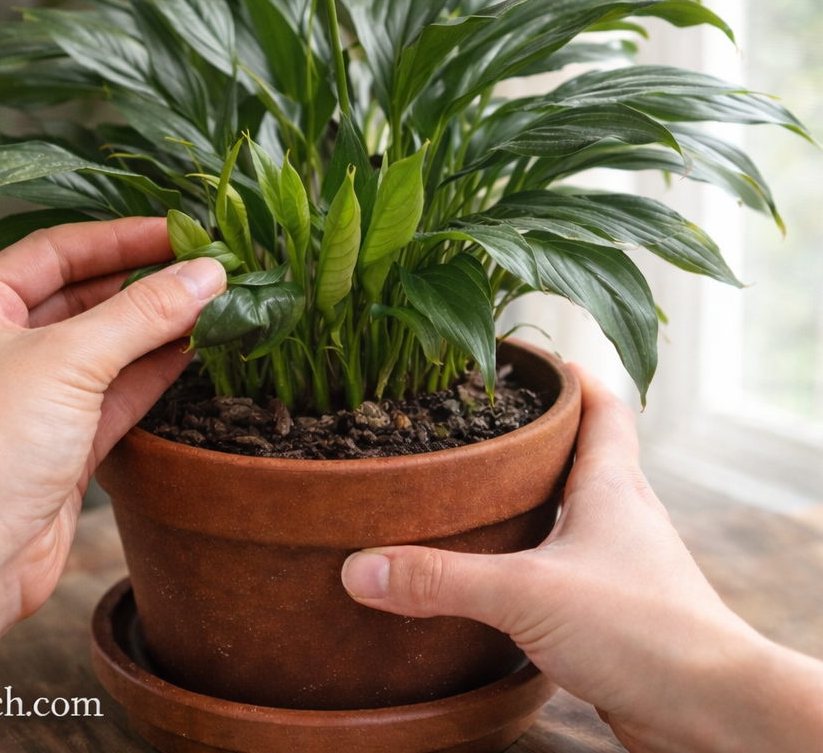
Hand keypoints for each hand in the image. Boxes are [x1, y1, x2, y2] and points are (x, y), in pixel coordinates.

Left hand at [0, 217, 226, 616]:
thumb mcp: (71, 360)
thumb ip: (144, 313)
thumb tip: (209, 274)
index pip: (57, 251)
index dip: (121, 238)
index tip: (181, 231)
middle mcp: (0, 343)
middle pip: (85, 295)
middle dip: (145, 281)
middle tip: (206, 267)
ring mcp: (33, 392)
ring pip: (106, 343)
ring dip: (157, 325)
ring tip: (213, 302)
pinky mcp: (63, 437)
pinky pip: (116, 388)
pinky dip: (153, 368)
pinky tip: (195, 347)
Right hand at [341, 364, 822, 752]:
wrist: (712, 713)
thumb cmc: (643, 631)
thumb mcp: (525, 592)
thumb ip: (440, 578)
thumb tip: (360, 567)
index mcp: (609, 483)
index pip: (598, 404)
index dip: (564, 377)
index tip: (524, 359)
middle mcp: (619, 513)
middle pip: (580, 452)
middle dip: (530, 437)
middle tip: (476, 425)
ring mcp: (620, 563)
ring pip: (570, 511)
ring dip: (529, 499)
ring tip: (473, 495)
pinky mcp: (615, 610)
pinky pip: (566, 565)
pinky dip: (532, 557)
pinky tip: (498, 573)